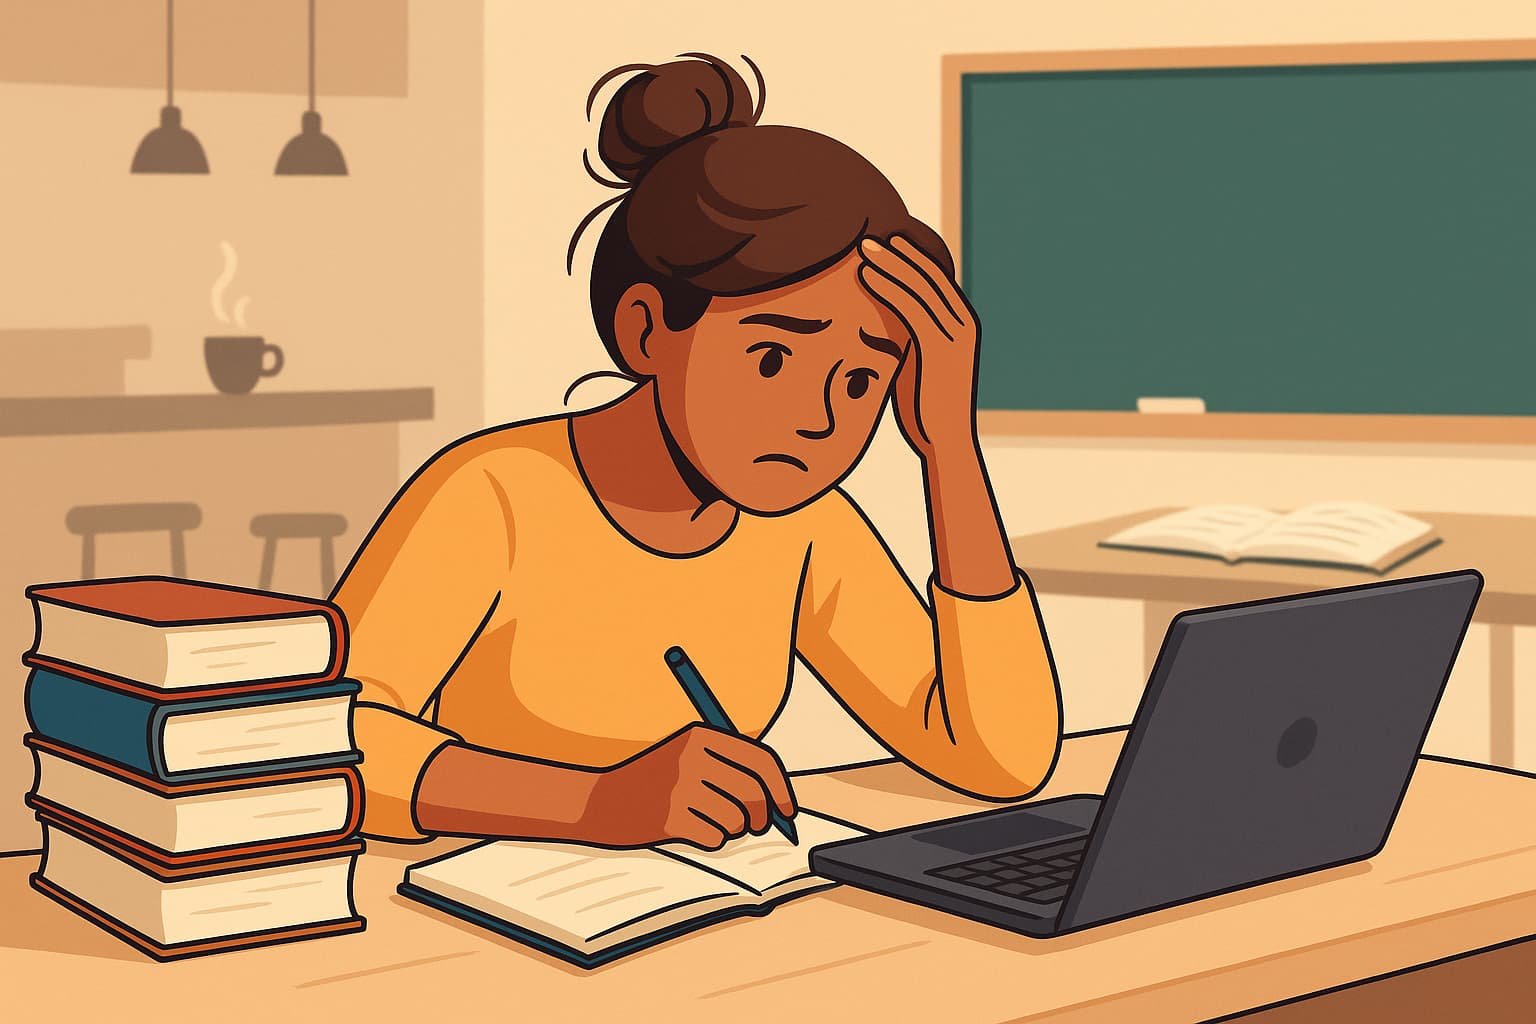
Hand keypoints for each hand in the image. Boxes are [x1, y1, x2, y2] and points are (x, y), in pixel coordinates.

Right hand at [580, 724, 796, 849]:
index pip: (761, 760)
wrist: (601, 801)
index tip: (788, 810)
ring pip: (737, 821)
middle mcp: (693, 757)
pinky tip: (690, 830)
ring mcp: (680, 787)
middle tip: (753, 825)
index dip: (781, 788)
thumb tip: (780, 803)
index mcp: (702, 736)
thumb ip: (732, 770)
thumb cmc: (654, 782)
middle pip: (754, 794)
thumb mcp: (689, 757)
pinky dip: (710, 841)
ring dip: (731, 830)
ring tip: (708, 822)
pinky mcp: (669, 818)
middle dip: (761, 817)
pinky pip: (715, 838)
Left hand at [857, 235, 980, 461]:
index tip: (884, 244)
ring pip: (920, 287)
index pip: (936, 281)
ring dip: (890, 264)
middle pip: (930, 276)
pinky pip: (912, 308)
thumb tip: (884, 325)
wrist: (945, 441)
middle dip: (900, 254)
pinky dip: (888, 288)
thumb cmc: (927, 408)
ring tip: (864, 249)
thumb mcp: (918, 364)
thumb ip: (909, 340)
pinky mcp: (941, 347)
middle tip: (870, 237)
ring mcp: (955, 334)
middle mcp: (964, 324)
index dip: (911, 260)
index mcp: (961, 325)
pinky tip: (867, 276)